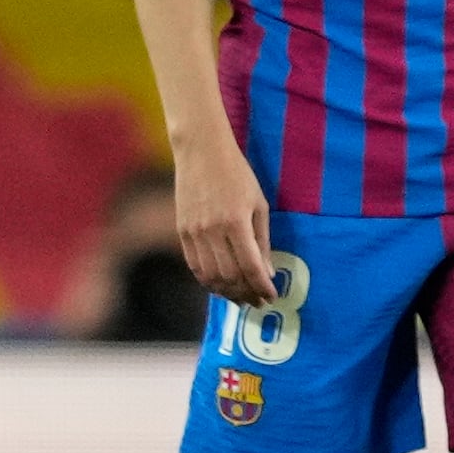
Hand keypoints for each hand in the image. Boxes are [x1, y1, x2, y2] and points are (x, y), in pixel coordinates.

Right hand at [173, 135, 278, 310]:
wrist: (201, 151)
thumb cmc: (236, 174)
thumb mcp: (258, 204)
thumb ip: (262, 241)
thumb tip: (267, 273)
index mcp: (236, 222)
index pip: (250, 267)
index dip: (262, 287)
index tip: (271, 296)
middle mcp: (213, 230)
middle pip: (230, 277)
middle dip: (247, 294)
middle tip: (258, 301)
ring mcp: (194, 232)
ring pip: (210, 277)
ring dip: (227, 293)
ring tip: (241, 297)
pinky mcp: (182, 231)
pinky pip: (194, 266)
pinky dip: (208, 281)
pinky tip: (220, 285)